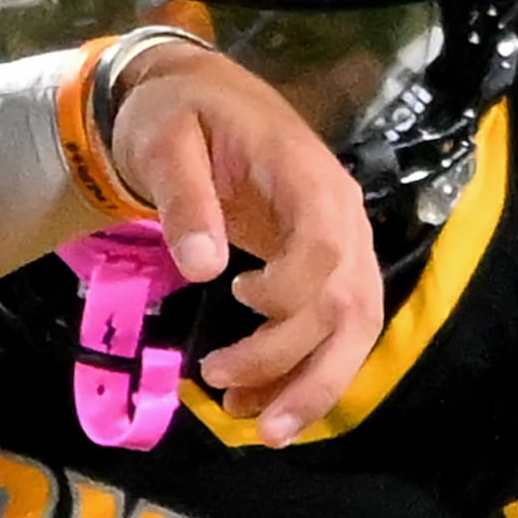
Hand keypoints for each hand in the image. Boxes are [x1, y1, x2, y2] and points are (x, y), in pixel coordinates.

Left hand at [104, 43, 383, 443]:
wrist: (196, 96)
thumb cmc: (179, 114)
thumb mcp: (164, 140)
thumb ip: (183, 198)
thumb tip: (201, 270)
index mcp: (308, 176)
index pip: (329, 247)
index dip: (293, 292)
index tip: (236, 297)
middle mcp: (342, 214)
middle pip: (352, 306)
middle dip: (304, 368)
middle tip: (233, 402)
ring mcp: (341, 243)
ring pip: (353, 331)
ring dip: (308, 384)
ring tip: (249, 421)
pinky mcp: (325, 267)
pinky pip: (332, 330)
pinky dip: (302, 372)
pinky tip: (257, 402)